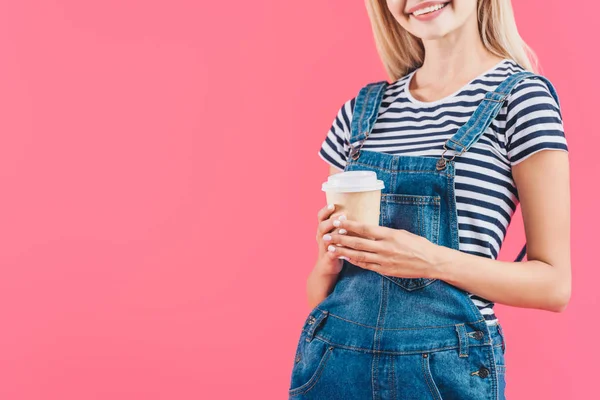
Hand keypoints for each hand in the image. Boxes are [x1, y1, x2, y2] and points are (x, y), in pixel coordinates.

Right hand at [315, 203, 349, 274]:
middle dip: (331, 221)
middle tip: (342, 216)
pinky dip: (337, 250)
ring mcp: (323, 247)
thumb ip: (341, 223)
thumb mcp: (335, 233)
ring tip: (344, 230)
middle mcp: (321, 237)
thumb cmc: (335, 246)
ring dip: (335, 234)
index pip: (320, 217)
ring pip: (325, 239)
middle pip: (322, 226)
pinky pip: (331, 253)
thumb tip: (356, 210)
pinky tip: (345, 247)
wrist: (327, 266)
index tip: (333, 205)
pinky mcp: (328, 258)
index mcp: (323, 229)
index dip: (325, 210)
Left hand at [322, 217, 441, 278]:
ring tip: (331, 249)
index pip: (365, 228)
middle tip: (327, 236)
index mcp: (389, 234)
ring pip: (359, 256)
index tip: (337, 221)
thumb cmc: (417, 244)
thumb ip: (384, 232)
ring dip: (344, 252)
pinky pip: (366, 266)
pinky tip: (346, 258)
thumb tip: (369, 228)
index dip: (349, 225)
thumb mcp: (401, 233)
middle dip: (340, 239)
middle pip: (358, 242)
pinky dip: (355, 262)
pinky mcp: (385, 270)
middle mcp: (385, 247)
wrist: (431, 262)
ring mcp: (384, 260)